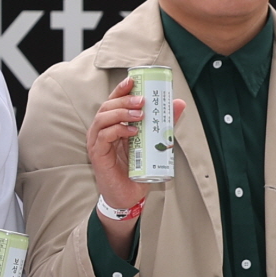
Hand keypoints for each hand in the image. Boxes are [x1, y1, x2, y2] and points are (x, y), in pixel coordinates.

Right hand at [86, 78, 180, 245]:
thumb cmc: (137, 168)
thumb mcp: (153, 141)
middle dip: (124, 100)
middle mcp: (101, 131)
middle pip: (106, 106)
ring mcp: (97, 142)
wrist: (128, 196)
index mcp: (112, 124)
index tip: (133, 80)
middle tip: (143, 100)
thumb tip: (178, 103)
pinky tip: (132, 131)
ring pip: (102, 119)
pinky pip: (103, 137)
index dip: (121, 89)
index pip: (113, 101)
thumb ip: (164, 123)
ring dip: (121, 112)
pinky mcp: (97, 155)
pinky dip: (117, 130)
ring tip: (140, 114)